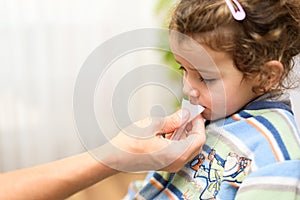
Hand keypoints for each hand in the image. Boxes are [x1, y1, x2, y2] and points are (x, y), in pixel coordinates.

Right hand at [91, 109, 205, 171]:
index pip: (199, 138)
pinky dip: (179, 139)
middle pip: (195, 144)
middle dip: (194, 127)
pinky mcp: (164, 163)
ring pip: (187, 148)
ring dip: (186, 132)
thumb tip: (185, 114)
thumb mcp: (152, 125)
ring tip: (179, 118)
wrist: (114, 157)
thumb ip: (173, 120)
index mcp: (176, 153)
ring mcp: (171, 164)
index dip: (199, 123)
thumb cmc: (130, 142)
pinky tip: (171, 128)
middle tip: (188, 113)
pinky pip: (179, 151)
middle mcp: (176, 162)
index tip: (195, 112)